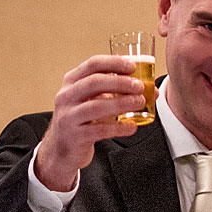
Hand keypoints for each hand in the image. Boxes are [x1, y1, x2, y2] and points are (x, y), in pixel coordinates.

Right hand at [31, 56, 149, 193]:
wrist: (62, 149)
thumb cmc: (81, 121)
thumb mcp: (91, 101)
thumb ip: (115, 92)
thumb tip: (149, 89)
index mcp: (71, 82)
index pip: (93, 64)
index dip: (114, 63)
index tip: (132, 66)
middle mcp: (67, 97)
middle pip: (94, 82)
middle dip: (120, 82)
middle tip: (139, 86)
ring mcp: (69, 116)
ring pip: (97, 106)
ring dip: (122, 103)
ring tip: (139, 103)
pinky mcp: (75, 136)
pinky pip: (100, 130)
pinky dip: (119, 127)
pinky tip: (131, 127)